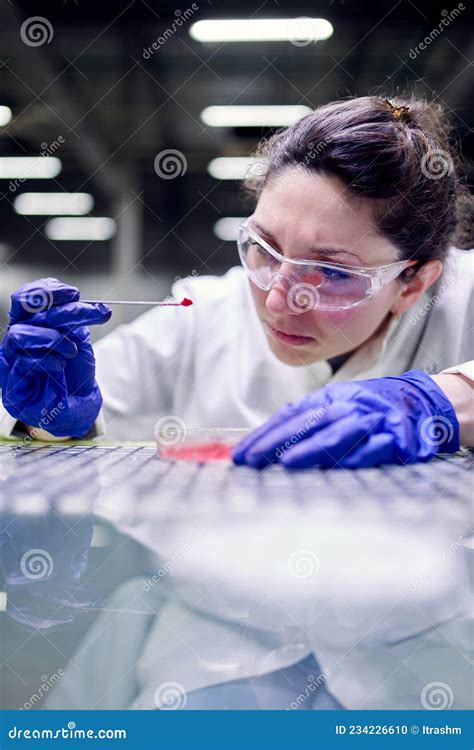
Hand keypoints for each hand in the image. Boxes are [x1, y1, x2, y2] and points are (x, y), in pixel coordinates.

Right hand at [0, 278, 110, 436]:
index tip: (74, 294)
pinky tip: (61, 364)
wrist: (78, 403)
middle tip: (85, 313)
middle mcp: (16, 339)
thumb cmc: (74, 371)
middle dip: (57, 309)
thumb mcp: (79, 338)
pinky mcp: (13, 384)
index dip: (47, 290)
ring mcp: (10, 361)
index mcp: (30, 324)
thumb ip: (75, 321)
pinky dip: (47, 359)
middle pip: (23, 310)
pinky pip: (22, 362)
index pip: (27, 297)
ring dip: (53, 338)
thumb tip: (92, 305)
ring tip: (72, 350)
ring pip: (19, 334)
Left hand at [232, 370, 459, 468]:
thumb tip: (262, 444)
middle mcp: (345, 407)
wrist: (417, 402)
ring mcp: (369, 421)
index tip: (242, 454)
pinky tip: (339, 466)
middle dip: (276, 443)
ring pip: (337, 434)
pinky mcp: (394, 439)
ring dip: (312, 449)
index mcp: (327, 400)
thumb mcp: (333, 408)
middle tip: (252, 461)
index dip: (264, 435)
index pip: (289, 417)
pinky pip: (374, 448)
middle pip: (306, 425)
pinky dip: (357, 456)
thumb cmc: (366, 410)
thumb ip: (303, 424)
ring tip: (287, 463)